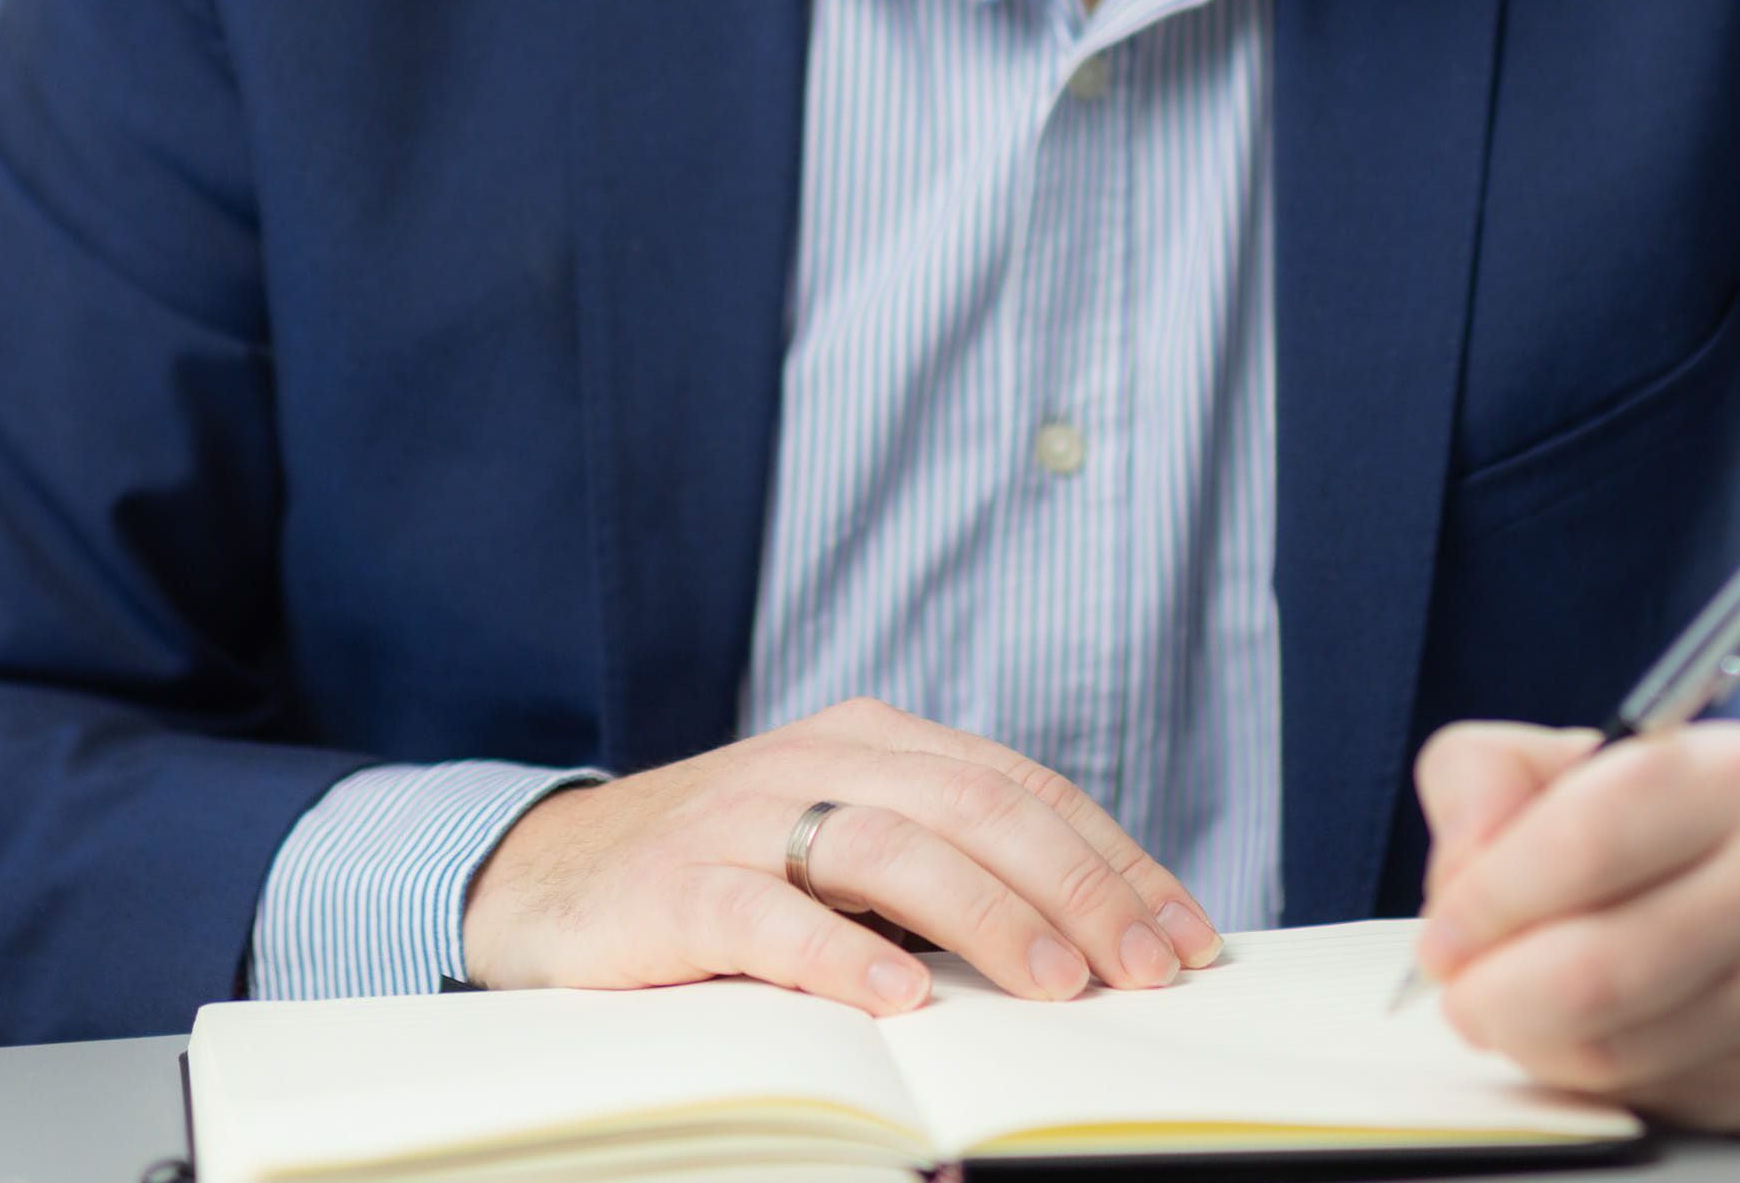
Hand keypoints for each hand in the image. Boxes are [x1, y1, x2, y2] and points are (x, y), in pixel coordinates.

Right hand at [462, 696, 1222, 1009]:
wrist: (552, 874)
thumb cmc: (730, 875)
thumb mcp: (845, 848)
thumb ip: (944, 869)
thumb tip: (1092, 943)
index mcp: (881, 740)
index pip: (1025, 790)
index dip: (1114, 859)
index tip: (1187, 932)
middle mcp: (824, 757)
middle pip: (978, 808)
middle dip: (1079, 889)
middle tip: (1147, 969)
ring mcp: (748, 817)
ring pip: (892, 847)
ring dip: (988, 918)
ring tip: (1059, 986)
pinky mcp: (678, 888)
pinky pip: (770, 916)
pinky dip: (840, 954)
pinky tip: (899, 999)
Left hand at [1409, 720, 1739, 1135]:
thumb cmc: (1712, 814)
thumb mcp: (1602, 750)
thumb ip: (1490, 780)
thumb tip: (1454, 879)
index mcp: (1731, 772)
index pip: (1585, 840)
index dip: (1489, 897)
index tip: (1443, 929)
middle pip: (1598, 971)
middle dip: (1494, 993)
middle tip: (1458, 986)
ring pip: (1619, 1054)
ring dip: (1533, 1044)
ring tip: (1513, 1007)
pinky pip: (1659, 1098)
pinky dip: (1598, 1078)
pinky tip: (1593, 1034)